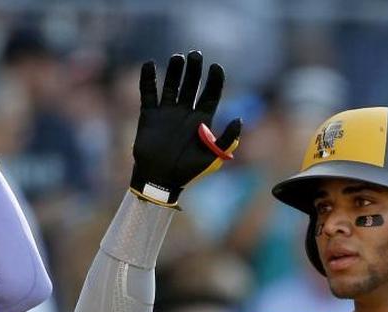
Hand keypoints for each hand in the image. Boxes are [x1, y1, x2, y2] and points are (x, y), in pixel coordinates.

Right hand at [130, 50, 241, 206]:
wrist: (160, 181)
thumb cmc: (188, 171)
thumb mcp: (212, 157)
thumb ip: (227, 139)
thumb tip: (239, 118)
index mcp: (202, 121)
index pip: (211, 94)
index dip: (215, 80)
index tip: (215, 66)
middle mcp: (185, 113)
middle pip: (192, 85)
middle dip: (194, 69)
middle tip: (195, 55)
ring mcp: (167, 113)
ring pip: (171, 85)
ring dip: (174, 71)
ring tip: (178, 58)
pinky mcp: (149, 116)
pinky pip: (148, 94)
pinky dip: (148, 79)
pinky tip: (149, 65)